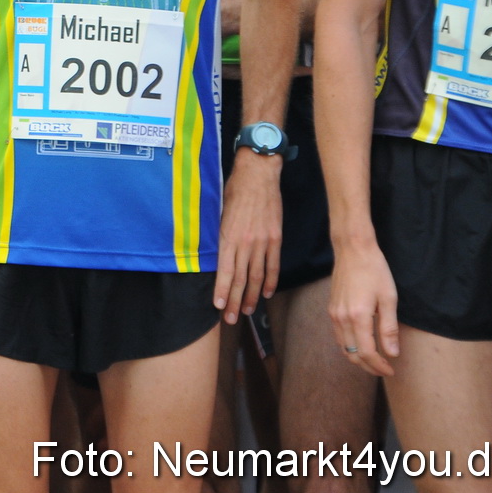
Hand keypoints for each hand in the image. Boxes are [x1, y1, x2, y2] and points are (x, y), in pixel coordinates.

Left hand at [214, 151, 281, 322]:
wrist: (258, 175)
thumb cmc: (234, 190)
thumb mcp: (218, 212)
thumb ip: (219, 235)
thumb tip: (216, 255)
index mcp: (228, 236)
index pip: (224, 271)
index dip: (221, 291)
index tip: (218, 306)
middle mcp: (245, 242)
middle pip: (240, 278)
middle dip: (234, 300)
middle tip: (230, 318)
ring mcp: (262, 242)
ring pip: (256, 276)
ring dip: (250, 295)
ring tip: (246, 311)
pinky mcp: (275, 238)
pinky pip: (272, 264)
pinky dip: (269, 281)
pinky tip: (265, 293)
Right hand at [328, 238, 399, 376]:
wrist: (353, 250)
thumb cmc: (374, 271)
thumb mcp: (389, 299)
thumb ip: (389, 328)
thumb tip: (393, 353)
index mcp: (357, 316)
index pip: (367, 352)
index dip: (379, 366)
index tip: (391, 370)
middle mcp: (341, 318)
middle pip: (353, 354)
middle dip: (369, 366)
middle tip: (385, 369)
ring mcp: (334, 314)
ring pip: (343, 347)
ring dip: (358, 357)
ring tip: (376, 360)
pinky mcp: (331, 309)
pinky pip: (338, 336)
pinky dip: (350, 346)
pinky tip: (362, 344)